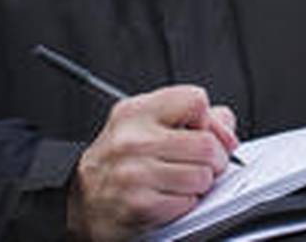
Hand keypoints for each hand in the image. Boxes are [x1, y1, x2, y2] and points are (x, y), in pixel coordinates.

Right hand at [67, 86, 238, 241]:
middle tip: (200, 164)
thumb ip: (193, 116)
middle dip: (213, 159)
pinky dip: (185, 204)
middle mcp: (132, 140)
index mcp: (136, 112)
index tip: (199, 131)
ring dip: (199, 184)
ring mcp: (134, 174)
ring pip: (202, 176)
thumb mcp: (148, 124)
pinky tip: (168, 198)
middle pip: (207, 144)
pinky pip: (188, 202)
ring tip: (179, 182)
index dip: (207, 119)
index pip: (195, 100)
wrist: (80, 201)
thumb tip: (226, 130)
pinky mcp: (138, 205)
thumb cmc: (120, 161)